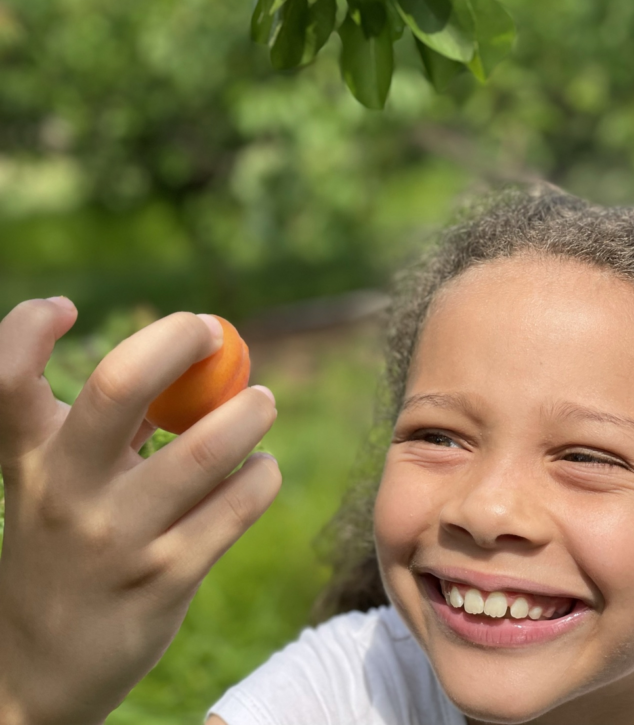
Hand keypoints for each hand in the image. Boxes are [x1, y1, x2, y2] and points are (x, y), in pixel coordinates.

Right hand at [0, 298, 280, 724]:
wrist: (38, 670)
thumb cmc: (60, 543)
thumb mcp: (55, 479)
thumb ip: (107, 421)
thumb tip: (193, 355)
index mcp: (30, 459)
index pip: (3, 380)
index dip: (25, 328)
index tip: (65, 307)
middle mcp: (66, 493)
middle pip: (119, 388)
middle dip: (177, 340)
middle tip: (211, 330)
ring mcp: (116, 540)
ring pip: (205, 449)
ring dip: (250, 410)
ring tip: (261, 402)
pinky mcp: (165, 581)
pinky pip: (236, 506)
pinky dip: (262, 474)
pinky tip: (261, 469)